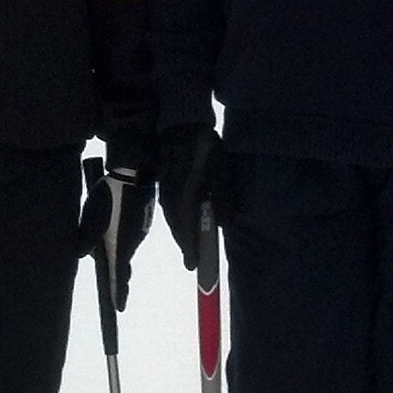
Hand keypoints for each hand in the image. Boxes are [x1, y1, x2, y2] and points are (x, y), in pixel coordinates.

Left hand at [80, 148, 155, 309]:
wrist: (133, 173)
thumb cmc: (108, 198)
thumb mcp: (89, 220)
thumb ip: (85, 240)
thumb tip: (82, 254)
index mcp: (119, 247)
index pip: (119, 276)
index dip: (119, 292)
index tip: (120, 307)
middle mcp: (132, 242)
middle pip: (124, 261)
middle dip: (121, 275)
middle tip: (119, 288)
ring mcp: (140, 230)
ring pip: (127, 244)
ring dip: (119, 246)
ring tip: (106, 240)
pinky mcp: (143, 218)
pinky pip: (131, 232)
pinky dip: (123, 233)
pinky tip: (115, 221)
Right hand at [154, 123, 229, 267]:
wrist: (180, 124)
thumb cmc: (203, 147)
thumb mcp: (220, 171)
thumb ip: (223, 198)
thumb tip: (225, 224)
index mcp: (184, 199)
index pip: (187, 231)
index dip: (191, 250)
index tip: (193, 267)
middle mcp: (172, 200)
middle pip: (178, 229)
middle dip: (186, 245)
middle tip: (193, 262)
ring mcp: (166, 192)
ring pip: (174, 220)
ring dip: (182, 234)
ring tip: (190, 246)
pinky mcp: (166, 185)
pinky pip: (171, 211)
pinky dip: (179, 222)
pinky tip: (185, 221)